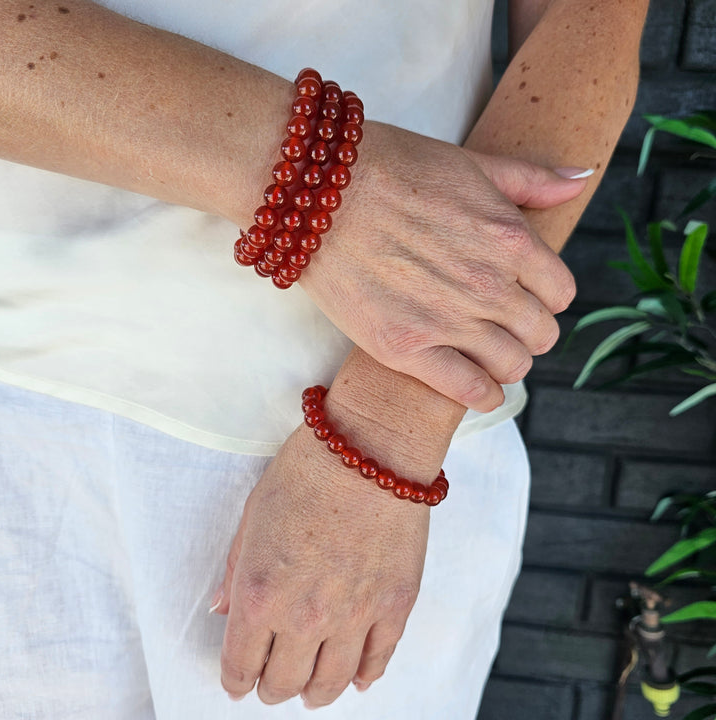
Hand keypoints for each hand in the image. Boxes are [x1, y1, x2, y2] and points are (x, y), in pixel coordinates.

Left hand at [211, 423, 430, 707]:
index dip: (236, 680)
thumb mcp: (253, 513)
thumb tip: (222, 609)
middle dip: (272, 689)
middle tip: (272, 683)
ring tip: (311, 690)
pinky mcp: (395, 605)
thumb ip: (235, 570)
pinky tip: (357, 679)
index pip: (240, 666)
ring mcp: (354, 615)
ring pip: (331, 684)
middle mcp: (304, 616)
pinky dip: (365, 678)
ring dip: (315, 694)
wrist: (370, 445)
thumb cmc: (307, 470)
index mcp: (259, 594)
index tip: (239, 681)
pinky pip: (379, 661)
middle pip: (284, 684)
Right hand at [299, 120, 584, 410]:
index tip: (523, 295)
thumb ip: (529, 178)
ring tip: (484, 353)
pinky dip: (481, 395)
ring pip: (513, 365)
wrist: (319, 193)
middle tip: (501, 325)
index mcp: (510, 239)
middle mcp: (488, 285)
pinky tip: (475, 386)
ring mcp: (448, 321)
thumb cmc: (391, 169)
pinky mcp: (406, 348)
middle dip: (526, 330)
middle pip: (540, 333)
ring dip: (506, 362)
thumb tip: (580, 177)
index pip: (560, 292)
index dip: (545, 295)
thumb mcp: (470, 163)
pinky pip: (469, 391)